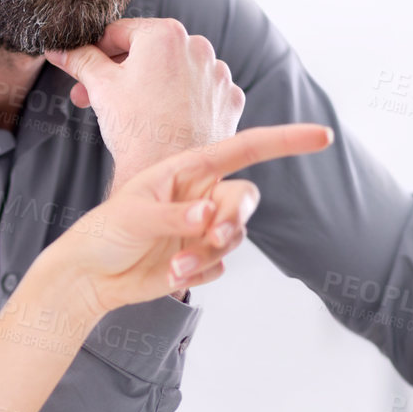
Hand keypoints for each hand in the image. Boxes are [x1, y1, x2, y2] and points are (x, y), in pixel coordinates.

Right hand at [46, 18, 245, 192]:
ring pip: (176, 71)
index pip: (120, 31)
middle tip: (96, 95)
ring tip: (133, 110)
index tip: (85, 69)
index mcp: (165, 34)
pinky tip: (165, 118)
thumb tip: (60, 48)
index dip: (96, 50)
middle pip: (150, 51)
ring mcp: (217, 74)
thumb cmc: (136, 128)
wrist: (169, 172)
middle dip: (121, 72)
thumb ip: (80, 59)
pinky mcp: (228, 100)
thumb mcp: (100, 87)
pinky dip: (183, 100)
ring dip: (153, 84)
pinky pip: (200, 91)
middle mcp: (198, 46)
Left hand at [50, 123, 332, 317]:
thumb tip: (210, 214)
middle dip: (237, 219)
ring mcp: (202, 228)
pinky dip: (199, 273)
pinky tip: (168, 275)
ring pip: (236, 237)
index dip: (286, 140)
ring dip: (212, 253)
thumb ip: (174, 215)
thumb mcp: (133, 215)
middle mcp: (202, 195)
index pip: (246, 149)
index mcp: (188, 169)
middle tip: (215, 235)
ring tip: (177, 267)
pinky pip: (219, 266)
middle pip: (246, 200)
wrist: (88, 276)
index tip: (324, 136)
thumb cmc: (104, 233)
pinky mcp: (199, 259)